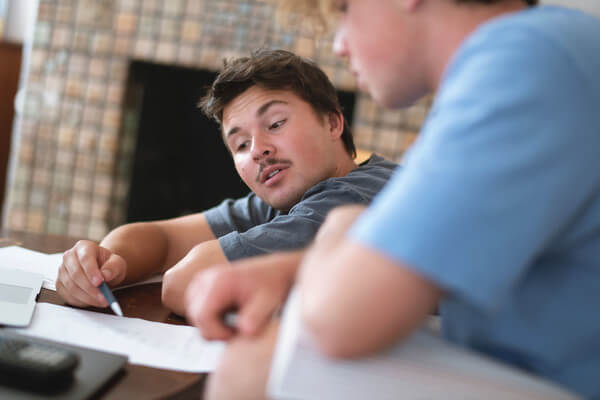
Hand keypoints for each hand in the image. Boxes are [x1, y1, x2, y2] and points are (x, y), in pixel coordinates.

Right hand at [56, 240, 126, 307]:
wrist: (102, 270)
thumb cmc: (108, 265)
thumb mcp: (117, 263)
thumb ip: (113, 267)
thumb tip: (105, 275)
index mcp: (84, 247)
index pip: (85, 258)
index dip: (91, 271)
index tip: (100, 282)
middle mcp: (69, 256)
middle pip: (76, 273)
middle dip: (90, 288)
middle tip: (104, 297)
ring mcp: (62, 270)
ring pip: (71, 286)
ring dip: (87, 297)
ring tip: (102, 300)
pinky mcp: (60, 284)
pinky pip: (67, 295)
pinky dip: (80, 301)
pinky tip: (92, 301)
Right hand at [185, 251, 301, 340]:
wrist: (273, 270)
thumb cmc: (271, 285)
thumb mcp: (268, 302)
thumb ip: (256, 318)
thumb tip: (245, 332)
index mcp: (218, 281)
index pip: (203, 316)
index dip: (217, 332)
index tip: (236, 334)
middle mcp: (204, 279)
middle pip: (196, 318)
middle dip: (216, 330)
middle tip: (238, 329)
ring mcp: (200, 282)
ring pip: (195, 316)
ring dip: (213, 325)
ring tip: (235, 320)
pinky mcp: (200, 286)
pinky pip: (196, 310)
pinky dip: (210, 318)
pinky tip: (228, 315)